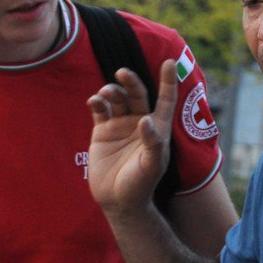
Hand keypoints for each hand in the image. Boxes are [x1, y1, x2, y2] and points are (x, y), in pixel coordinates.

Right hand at [85, 61, 174, 216]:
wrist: (117, 200)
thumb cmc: (141, 184)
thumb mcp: (151, 165)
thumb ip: (152, 143)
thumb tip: (146, 120)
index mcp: (158, 128)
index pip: (165, 99)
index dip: (168, 81)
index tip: (169, 62)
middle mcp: (139, 122)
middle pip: (137, 93)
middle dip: (131, 81)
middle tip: (122, 73)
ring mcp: (120, 125)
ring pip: (117, 99)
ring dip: (112, 91)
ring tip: (105, 94)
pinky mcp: (102, 131)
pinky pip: (100, 110)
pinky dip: (96, 102)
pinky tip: (94, 101)